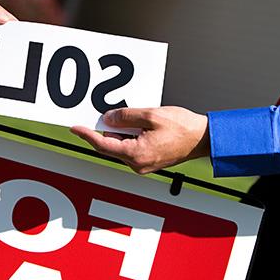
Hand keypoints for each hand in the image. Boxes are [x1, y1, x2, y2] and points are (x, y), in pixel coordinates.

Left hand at [70, 106, 209, 173]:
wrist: (203, 139)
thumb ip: (126, 116)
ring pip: (120, 146)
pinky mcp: (149, 161)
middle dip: (104, 130)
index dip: (87, 135)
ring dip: (118, 132)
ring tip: (125, 116)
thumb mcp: (151, 115)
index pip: (102, 144)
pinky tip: (134, 124)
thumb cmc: (183, 127)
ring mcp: (143, 164)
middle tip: (100, 114)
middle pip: (110, 146)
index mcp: (136, 154)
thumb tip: (108, 118)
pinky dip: (128, 136)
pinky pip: (131, 148)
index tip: (75, 127)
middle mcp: (138, 164)